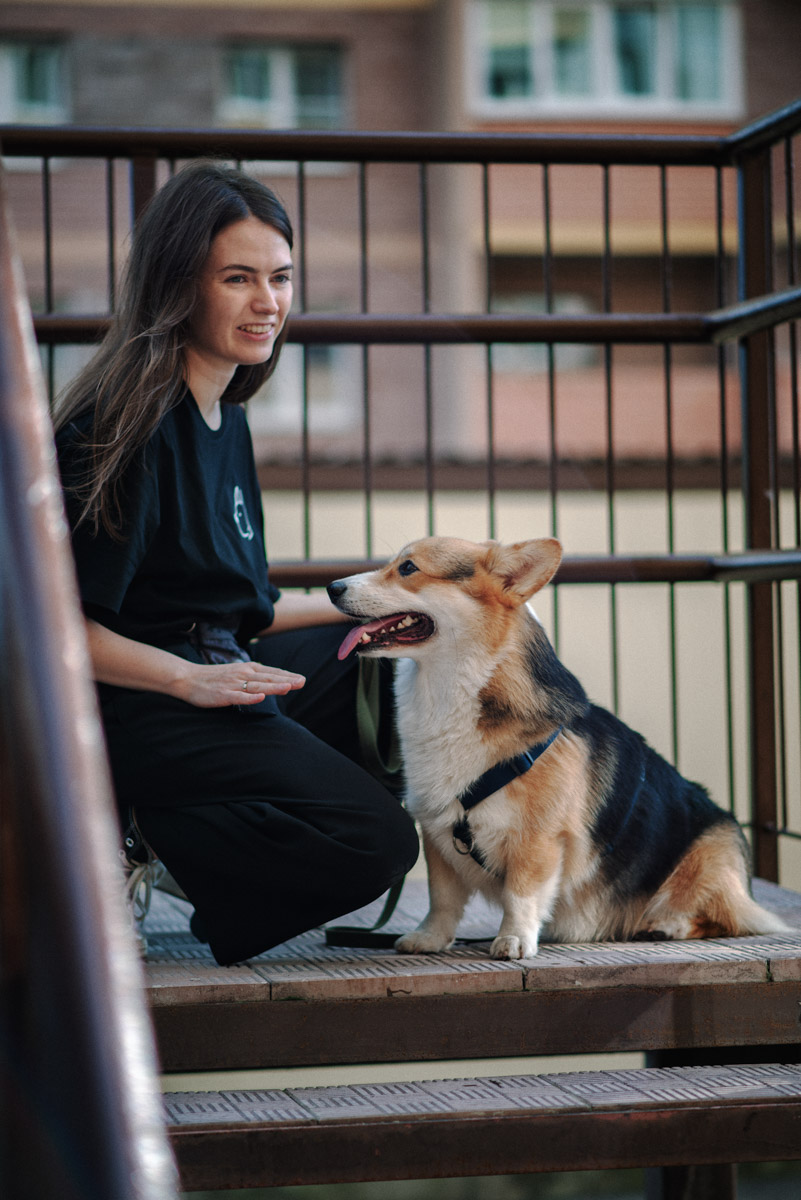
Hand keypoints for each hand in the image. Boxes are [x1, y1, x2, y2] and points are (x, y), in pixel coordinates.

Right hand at [175, 661, 305, 707]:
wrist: (187, 678)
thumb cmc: (213, 677)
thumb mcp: (236, 672)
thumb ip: (253, 675)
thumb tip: (271, 678)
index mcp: (247, 669)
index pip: (271, 672)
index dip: (286, 675)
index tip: (301, 679)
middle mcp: (242, 674)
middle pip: (268, 678)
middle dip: (286, 680)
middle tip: (302, 682)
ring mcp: (233, 684)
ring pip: (256, 686)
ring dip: (273, 687)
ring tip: (288, 687)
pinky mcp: (223, 694)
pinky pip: (238, 697)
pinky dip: (249, 698)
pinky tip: (260, 698)